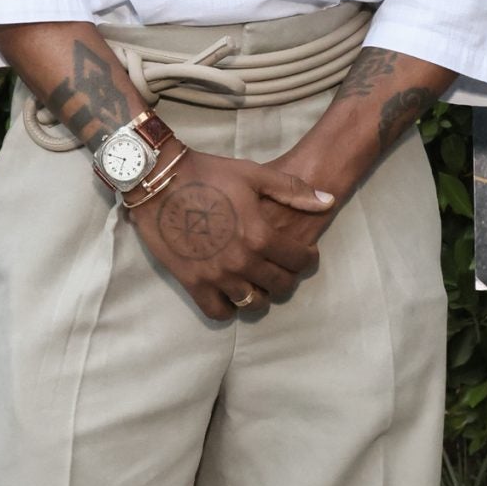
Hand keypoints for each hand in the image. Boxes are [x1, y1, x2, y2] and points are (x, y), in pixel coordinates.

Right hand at [127, 150, 334, 320]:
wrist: (159, 180)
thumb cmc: (209, 173)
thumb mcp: (254, 174)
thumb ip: (293, 190)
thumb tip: (327, 201)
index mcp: (260, 235)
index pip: (299, 261)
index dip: (307, 259)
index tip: (305, 255)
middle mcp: (242, 261)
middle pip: (279, 286)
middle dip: (287, 278)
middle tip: (282, 269)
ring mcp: (216, 276)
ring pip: (252, 303)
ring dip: (260, 294)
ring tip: (257, 282)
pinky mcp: (192, 282)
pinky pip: (218, 311)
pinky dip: (229, 307)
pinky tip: (231, 294)